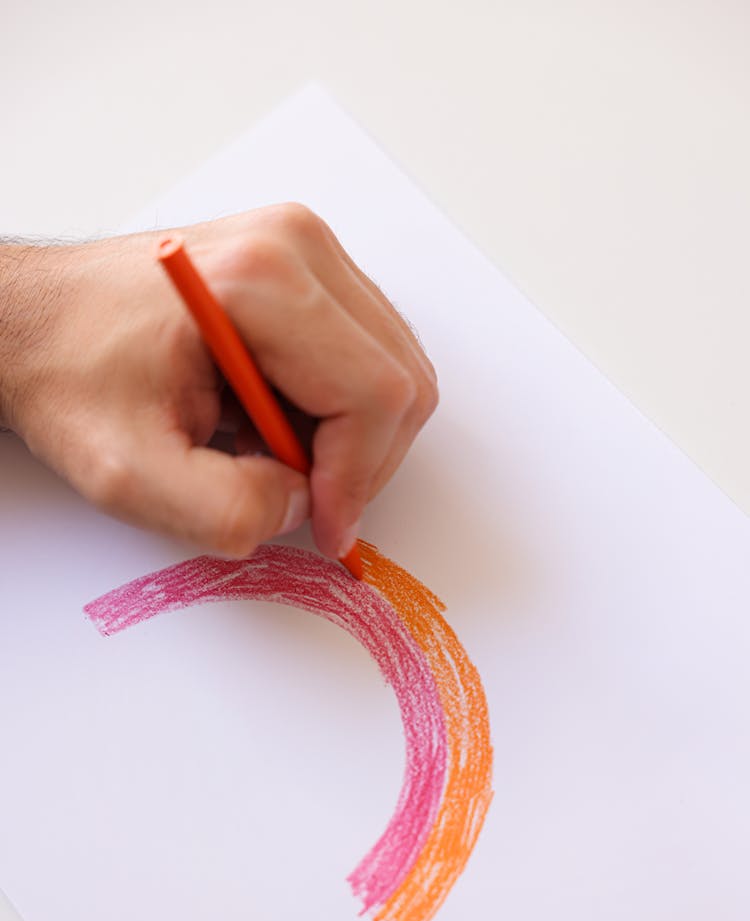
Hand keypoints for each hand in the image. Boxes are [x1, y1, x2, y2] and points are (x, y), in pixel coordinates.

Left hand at [0, 206, 436, 558]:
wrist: (35, 321)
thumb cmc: (71, 374)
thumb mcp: (129, 474)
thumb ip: (229, 512)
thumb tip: (302, 504)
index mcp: (260, 279)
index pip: (375, 394)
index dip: (360, 479)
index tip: (326, 525)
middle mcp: (297, 246)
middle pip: (401, 381)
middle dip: (358, 460)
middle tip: (289, 491)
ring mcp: (306, 250)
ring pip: (393, 372)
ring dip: (345, 435)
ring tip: (263, 447)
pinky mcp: (306, 268)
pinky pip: (367, 356)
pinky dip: (334, 409)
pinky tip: (269, 418)